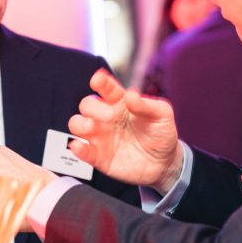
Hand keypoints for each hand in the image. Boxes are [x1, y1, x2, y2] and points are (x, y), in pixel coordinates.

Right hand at [68, 69, 182, 190]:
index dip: (100, 82)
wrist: (164, 162)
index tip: (98, 80)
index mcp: (120, 102)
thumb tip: (132, 94)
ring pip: (77, 124)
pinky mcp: (98, 156)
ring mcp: (100, 136)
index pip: (106, 87)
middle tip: (110, 116)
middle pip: (87, 104)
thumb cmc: (161, 133)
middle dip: (93, 107)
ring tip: (91, 127)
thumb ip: (147, 105)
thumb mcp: (162, 115)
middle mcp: (106, 117)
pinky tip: (80, 146)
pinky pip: (82, 151)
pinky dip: (78, 148)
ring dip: (80, 124)